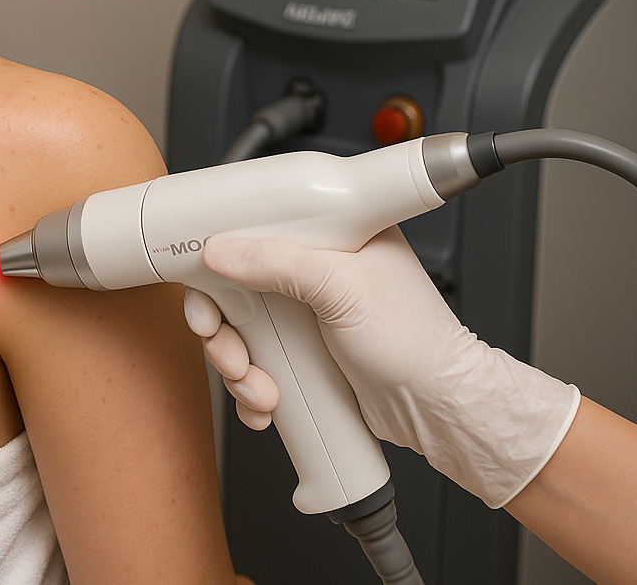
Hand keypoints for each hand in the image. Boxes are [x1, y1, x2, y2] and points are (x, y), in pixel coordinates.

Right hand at [184, 227, 580, 507]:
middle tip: (226, 345)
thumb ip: (278, 262)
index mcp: (330, 237)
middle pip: (234, 286)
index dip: (222, 250)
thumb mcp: (342, 288)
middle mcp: (314, 274)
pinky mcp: (301, 356)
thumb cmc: (416, 342)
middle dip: (222, 326)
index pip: (258, 226)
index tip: (201, 270)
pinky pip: (253, 366)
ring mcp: (304, 317)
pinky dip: (251, 390)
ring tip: (260, 385)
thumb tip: (221, 250)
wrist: (435, 409)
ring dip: (237, 366)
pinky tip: (269, 401)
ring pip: (238, 333)